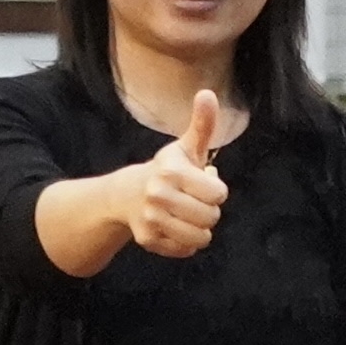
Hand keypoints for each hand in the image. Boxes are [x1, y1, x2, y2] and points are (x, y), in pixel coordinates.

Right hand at [126, 90, 230, 258]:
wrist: (126, 195)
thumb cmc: (168, 171)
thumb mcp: (186, 148)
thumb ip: (202, 124)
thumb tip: (208, 93)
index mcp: (171, 171)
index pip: (219, 194)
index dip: (216, 191)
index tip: (201, 184)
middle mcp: (157, 195)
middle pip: (211, 217)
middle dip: (208, 211)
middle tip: (193, 201)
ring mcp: (150, 219)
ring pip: (200, 238)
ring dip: (199, 229)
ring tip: (185, 215)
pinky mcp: (147, 240)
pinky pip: (185, 251)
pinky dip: (185, 243)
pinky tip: (173, 227)